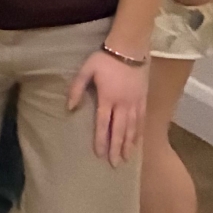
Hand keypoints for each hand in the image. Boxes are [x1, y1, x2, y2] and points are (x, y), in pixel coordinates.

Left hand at [67, 48, 147, 164]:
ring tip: (126, 158)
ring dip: (129, 144)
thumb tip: (69, 107)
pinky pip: (142, 120)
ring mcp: (136, 103)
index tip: (99, 154)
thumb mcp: (86, 70)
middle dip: (116, 148)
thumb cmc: (105, 59)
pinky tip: (138, 141)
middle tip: (115, 164)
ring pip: (133, 128)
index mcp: (108, 99)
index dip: (101, 140)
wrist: (130, 49)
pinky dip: (140, 133)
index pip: (103, 124)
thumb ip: (76, 89)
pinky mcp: (144, 99)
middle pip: (120, 131)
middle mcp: (123, 104)